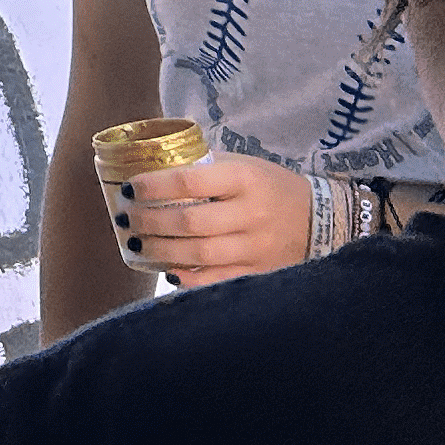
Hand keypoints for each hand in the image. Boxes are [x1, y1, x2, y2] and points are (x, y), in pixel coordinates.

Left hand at [120, 153, 314, 284]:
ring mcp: (256, 248)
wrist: (317, 220)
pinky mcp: (259, 274)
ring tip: (137, 243)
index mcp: (244, 179)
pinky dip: (188, 279)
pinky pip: (217, 280)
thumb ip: (204, 166)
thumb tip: (154, 164)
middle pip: (191, 222)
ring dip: (161, 250)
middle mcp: (250, 214)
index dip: (154, 185)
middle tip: (127, 218)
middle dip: (151, 221)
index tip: (129, 188)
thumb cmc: (269, 186)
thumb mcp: (242, 165)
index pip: (190, 180)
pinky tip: (168, 271)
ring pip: (201, 254)